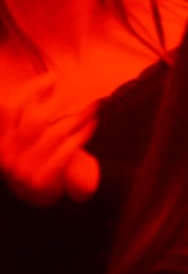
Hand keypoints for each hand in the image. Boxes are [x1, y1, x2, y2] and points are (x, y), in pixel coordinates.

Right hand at [0, 74, 99, 206]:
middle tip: (80, 89)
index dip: (30, 89)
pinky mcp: (41, 181)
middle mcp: (7, 155)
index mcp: (0, 141)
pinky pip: (67, 150)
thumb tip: (50, 82)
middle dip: (61, 100)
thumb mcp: (24, 139)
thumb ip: (29, 116)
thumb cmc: (36, 158)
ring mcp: (23, 170)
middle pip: (36, 119)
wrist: (38, 197)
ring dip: (77, 116)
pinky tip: (92, 124)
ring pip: (56, 133)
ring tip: (92, 106)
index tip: (53, 77)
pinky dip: (82, 134)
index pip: (9, 108)